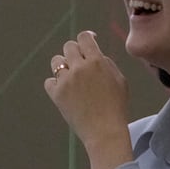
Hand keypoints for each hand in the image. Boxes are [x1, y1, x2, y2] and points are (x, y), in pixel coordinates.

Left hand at [44, 30, 132, 168]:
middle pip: (68, 46)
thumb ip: (106, 63)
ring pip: (56, 61)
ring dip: (63, 65)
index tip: (88, 42)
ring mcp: (66, 81)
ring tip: (71, 76)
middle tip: (80, 62)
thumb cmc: (116, 107)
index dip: (86, 38)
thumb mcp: (120, 80)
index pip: (84, 37)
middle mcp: (79, 67)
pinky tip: (64, 90)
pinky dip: (55, 84)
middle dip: (75, 52)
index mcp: (97, 61)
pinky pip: (49, 81)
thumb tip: (95, 54)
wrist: (104, 131)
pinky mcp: (56, 94)